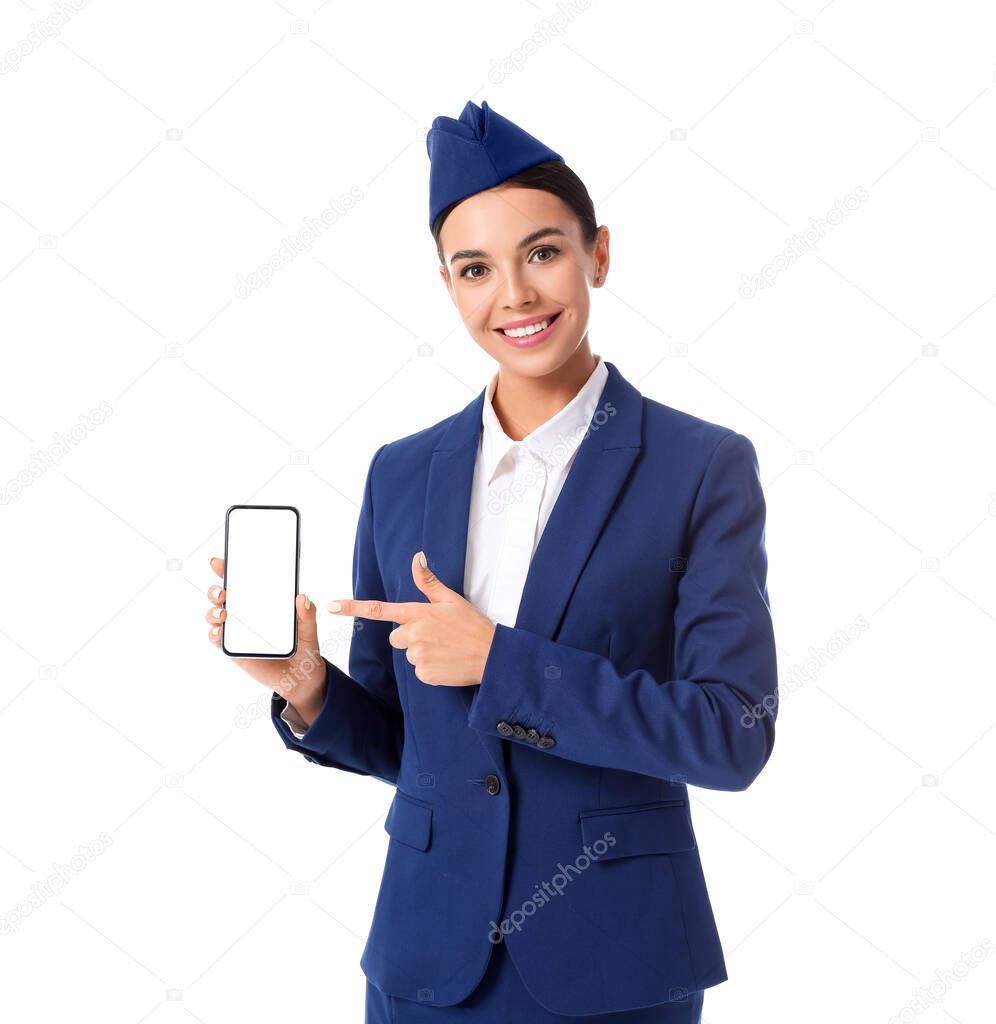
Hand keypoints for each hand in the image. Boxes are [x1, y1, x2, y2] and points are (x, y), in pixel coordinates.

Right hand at [205, 556, 325, 717]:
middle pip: (222, 596)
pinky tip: (218, 631)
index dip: (228, 570)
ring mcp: (237, 631)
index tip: (219, 562)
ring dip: (212, 611)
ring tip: (222, 612)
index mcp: (262, 602)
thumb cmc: (304, 646)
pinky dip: (214, 633)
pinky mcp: (234, 649)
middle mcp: (245, 613)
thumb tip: (302, 598)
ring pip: (215, 615)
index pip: (242, 581)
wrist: (301, 676)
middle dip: (216, 589)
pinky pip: (218, 639)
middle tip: (222, 591)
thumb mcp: (309, 629)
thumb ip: (307, 614)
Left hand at [328, 551, 495, 686]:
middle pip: (396, 636)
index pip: (379, 609)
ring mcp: (417, 656)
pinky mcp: (424, 675)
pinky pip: (418, 671)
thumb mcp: (452, 599)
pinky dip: (430, 667)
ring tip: (445, 648)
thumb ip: (429, 582)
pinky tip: (446, 661)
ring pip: (408, 654)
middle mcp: (413, 635)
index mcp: (418, 613)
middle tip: (436, 635)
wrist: (491, 656)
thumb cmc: (472, 625)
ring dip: (422, 651)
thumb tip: (417, 558)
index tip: (330, 605)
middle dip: (411, 636)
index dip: (352, 607)